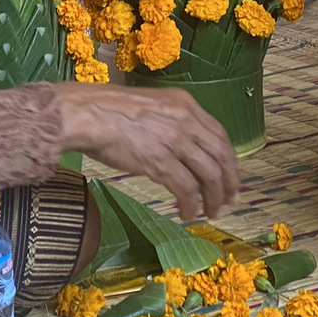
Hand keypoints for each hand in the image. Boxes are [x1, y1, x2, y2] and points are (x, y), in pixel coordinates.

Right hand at [51, 83, 240, 220]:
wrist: (87, 114)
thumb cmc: (108, 111)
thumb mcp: (152, 106)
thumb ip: (172, 122)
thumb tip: (183, 148)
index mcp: (185, 104)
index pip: (220, 135)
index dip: (229, 160)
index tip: (230, 177)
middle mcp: (186, 120)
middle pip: (221, 156)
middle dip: (229, 182)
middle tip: (230, 200)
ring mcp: (174, 141)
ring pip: (209, 175)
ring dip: (214, 198)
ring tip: (211, 212)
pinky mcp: (160, 161)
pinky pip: (186, 189)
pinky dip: (191, 204)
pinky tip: (186, 213)